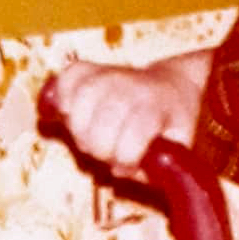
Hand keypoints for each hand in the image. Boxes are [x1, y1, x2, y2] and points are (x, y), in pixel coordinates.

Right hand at [50, 56, 203, 178]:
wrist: (171, 86)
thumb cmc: (172, 126)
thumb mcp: (178, 151)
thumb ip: (156, 168)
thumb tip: (123, 170)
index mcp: (157, 108)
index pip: (131, 138)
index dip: (125, 160)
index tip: (129, 166)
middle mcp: (131, 86)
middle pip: (99, 126)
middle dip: (101, 151)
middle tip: (109, 155)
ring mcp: (108, 74)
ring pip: (79, 103)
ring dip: (79, 132)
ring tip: (91, 140)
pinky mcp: (88, 69)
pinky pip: (65, 79)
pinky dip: (60, 98)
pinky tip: (66, 114)